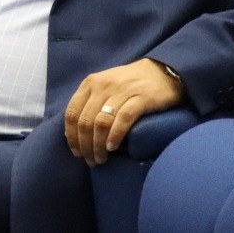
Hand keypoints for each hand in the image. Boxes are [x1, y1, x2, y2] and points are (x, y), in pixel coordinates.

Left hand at [63, 58, 185, 166]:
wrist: (162, 72)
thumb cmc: (130, 83)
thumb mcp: (105, 87)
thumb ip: (90, 103)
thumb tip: (76, 132)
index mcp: (90, 83)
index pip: (72, 113)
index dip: (72, 136)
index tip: (76, 152)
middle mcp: (102, 86)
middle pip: (85, 121)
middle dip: (85, 145)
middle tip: (91, 161)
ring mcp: (121, 91)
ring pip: (101, 122)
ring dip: (98, 145)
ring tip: (101, 159)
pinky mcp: (141, 98)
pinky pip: (123, 119)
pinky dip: (115, 135)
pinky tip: (112, 147)